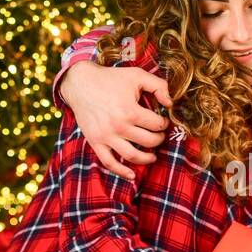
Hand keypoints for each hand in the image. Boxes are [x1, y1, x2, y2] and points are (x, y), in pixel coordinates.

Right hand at [59, 61, 173, 179]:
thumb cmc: (111, 78)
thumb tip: (170, 104)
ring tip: (153, 156)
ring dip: (147, 159)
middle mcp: (118, 127)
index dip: (164, 124)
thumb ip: (159, 86)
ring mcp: (106, 136)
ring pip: (133, 156)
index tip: (163, 122)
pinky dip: (121, 172)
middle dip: (159, 139)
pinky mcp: (95, 142)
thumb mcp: (137, 75)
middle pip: (148, 142)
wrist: (80, 83)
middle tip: (159, 136)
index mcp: (130, 111)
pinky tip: (132, 175)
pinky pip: (109, 162)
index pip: (157, 125)